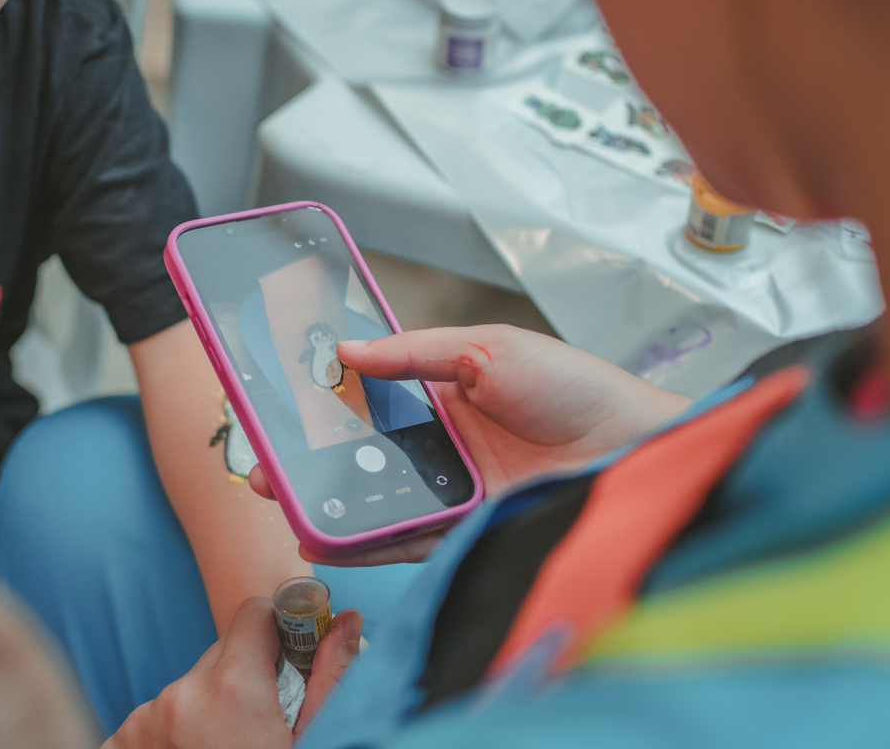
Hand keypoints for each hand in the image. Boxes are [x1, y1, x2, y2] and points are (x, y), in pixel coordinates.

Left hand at [105, 597, 363, 748]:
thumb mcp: (315, 743)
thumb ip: (330, 676)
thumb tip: (347, 617)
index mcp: (232, 687)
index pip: (254, 614)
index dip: (278, 634)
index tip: (290, 662)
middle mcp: (179, 696)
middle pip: (219, 658)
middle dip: (243, 681)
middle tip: (260, 732)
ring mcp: (140, 724)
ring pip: (187, 692)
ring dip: (206, 712)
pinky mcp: (116, 746)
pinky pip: (153, 722)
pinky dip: (172, 737)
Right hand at [250, 325, 690, 565]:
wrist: (630, 445)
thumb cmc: (573, 387)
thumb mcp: (487, 348)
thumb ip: (414, 352)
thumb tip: (347, 349)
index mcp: (436, 393)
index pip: (360, 396)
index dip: (316, 400)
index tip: (273, 400)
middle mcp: (434, 445)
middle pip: (353, 453)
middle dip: (302, 457)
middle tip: (259, 460)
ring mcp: (444, 489)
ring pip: (368, 497)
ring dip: (320, 499)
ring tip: (278, 497)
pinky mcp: (460, 529)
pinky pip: (400, 538)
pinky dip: (360, 541)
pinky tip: (322, 536)